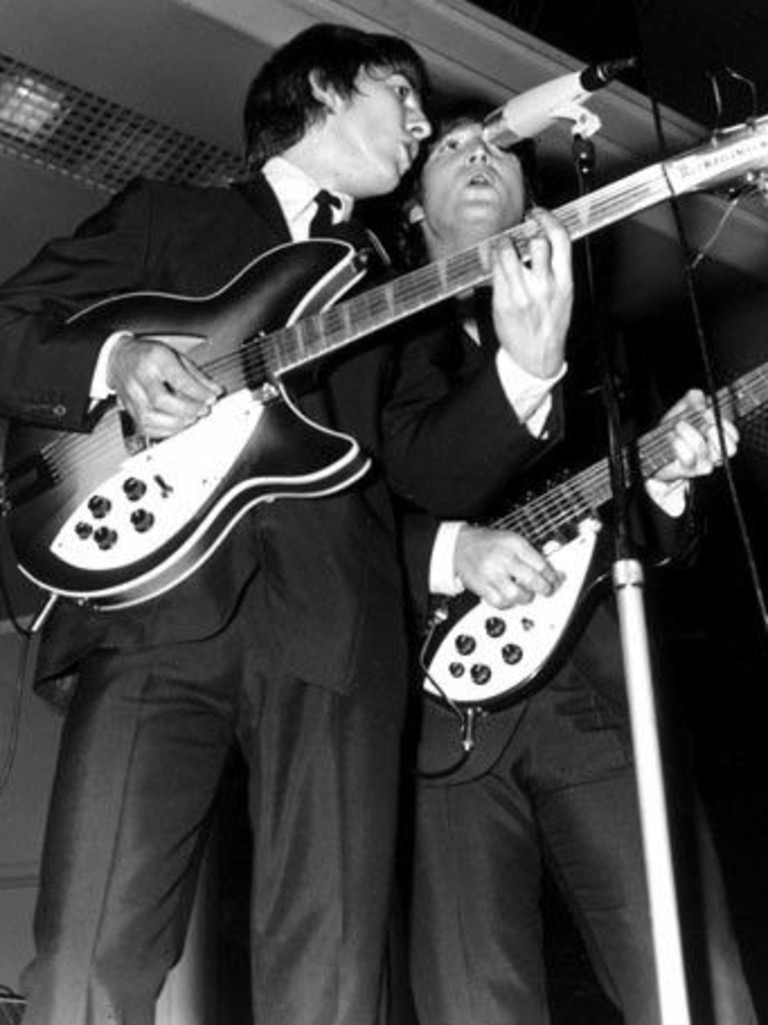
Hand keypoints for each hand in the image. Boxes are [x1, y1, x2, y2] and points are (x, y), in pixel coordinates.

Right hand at [107, 336, 222, 437]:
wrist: (119, 358)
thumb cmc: (148, 356)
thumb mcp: (175, 356)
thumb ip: (197, 375)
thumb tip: (215, 391)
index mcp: (155, 359)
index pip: (177, 379)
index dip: (197, 392)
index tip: (211, 399)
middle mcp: (140, 377)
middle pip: (161, 400)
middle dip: (187, 409)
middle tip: (202, 411)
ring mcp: (131, 394)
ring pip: (150, 417)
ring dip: (176, 423)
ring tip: (191, 419)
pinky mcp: (129, 409)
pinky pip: (145, 427)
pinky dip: (165, 431)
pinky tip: (177, 426)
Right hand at [454, 525, 563, 608]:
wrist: (460, 546)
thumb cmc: (488, 543)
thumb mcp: (512, 540)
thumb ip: (530, 554)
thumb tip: (551, 571)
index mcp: (514, 544)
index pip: (541, 564)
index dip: (553, 576)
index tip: (556, 580)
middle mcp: (503, 558)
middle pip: (532, 580)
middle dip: (544, 589)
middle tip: (547, 590)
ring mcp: (491, 574)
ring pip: (517, 595)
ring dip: (526, 598)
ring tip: (527, 594)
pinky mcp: (482, 587)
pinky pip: (500, 603)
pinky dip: (508, 604)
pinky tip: (510, 598)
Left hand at [491, 207, 572, 379]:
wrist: (537, 358)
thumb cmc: (549, 326)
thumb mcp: (564, 296)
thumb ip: (557, 269)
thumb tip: (546, 241)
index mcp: (564, 282)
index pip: (561, 239)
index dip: (549, 219)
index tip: (540, 213)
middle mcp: (545, 286)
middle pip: (536, 241)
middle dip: (526, 229)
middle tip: (520, 227)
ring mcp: (523, 293)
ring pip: (509, 253)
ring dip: (504, 243)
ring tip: (504, 244)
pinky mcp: (504, 301)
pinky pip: (495, 272)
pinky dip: (493, 261)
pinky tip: (495, 261)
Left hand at [652, 388, 737, 485]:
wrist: (655, 449)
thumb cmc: (675, 428)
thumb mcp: (685, 408)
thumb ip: (694, 399)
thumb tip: (700, 398)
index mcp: (719, 438)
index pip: (734, 437)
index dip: (725, 425)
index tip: (709, 413)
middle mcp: (715, 454)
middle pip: (729, 448)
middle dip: (712, 429)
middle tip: (699, 420)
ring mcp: (704, 463)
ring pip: (703, 447)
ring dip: (688, 431)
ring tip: (678, 426)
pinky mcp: (689, 470)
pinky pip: (688, 456)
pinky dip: (678, 443)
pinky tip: (673, 438)